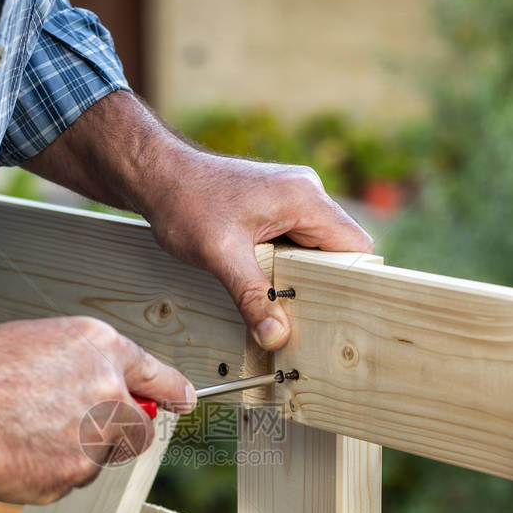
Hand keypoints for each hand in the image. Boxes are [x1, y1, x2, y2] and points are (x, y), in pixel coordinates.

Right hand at [0, 318, 194, 502]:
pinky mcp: (74, 475)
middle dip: (116, 434)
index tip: (184, 402)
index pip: (160, 376)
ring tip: (25, 432)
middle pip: (138, 429)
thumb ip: (83, 366)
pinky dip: (47, 474)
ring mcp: (95, 438)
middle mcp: (109, 392)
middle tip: (73, 428)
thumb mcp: (41, 343)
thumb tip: (103, 386)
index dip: (173, 393)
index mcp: (102, 349)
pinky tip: (16, 452)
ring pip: (99, 458)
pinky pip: (69, 481)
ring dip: (73, 454)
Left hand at [145, 155, 372, 350]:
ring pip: (315, 249)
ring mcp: (291, 198)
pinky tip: (266, 287)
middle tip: (305, 320)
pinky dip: (286, 267)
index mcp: (305, 199)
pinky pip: (295, 242)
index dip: (352, 282)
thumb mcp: (221, 256)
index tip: (337, 314)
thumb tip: (276, 337)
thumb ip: (252, 297)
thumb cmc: (186, 203)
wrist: (157, 175)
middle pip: (338, 250)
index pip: (355, 246)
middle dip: (323, 285)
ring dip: (301, 278)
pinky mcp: (274, 207)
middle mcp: (306, 194)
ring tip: (282, 307)